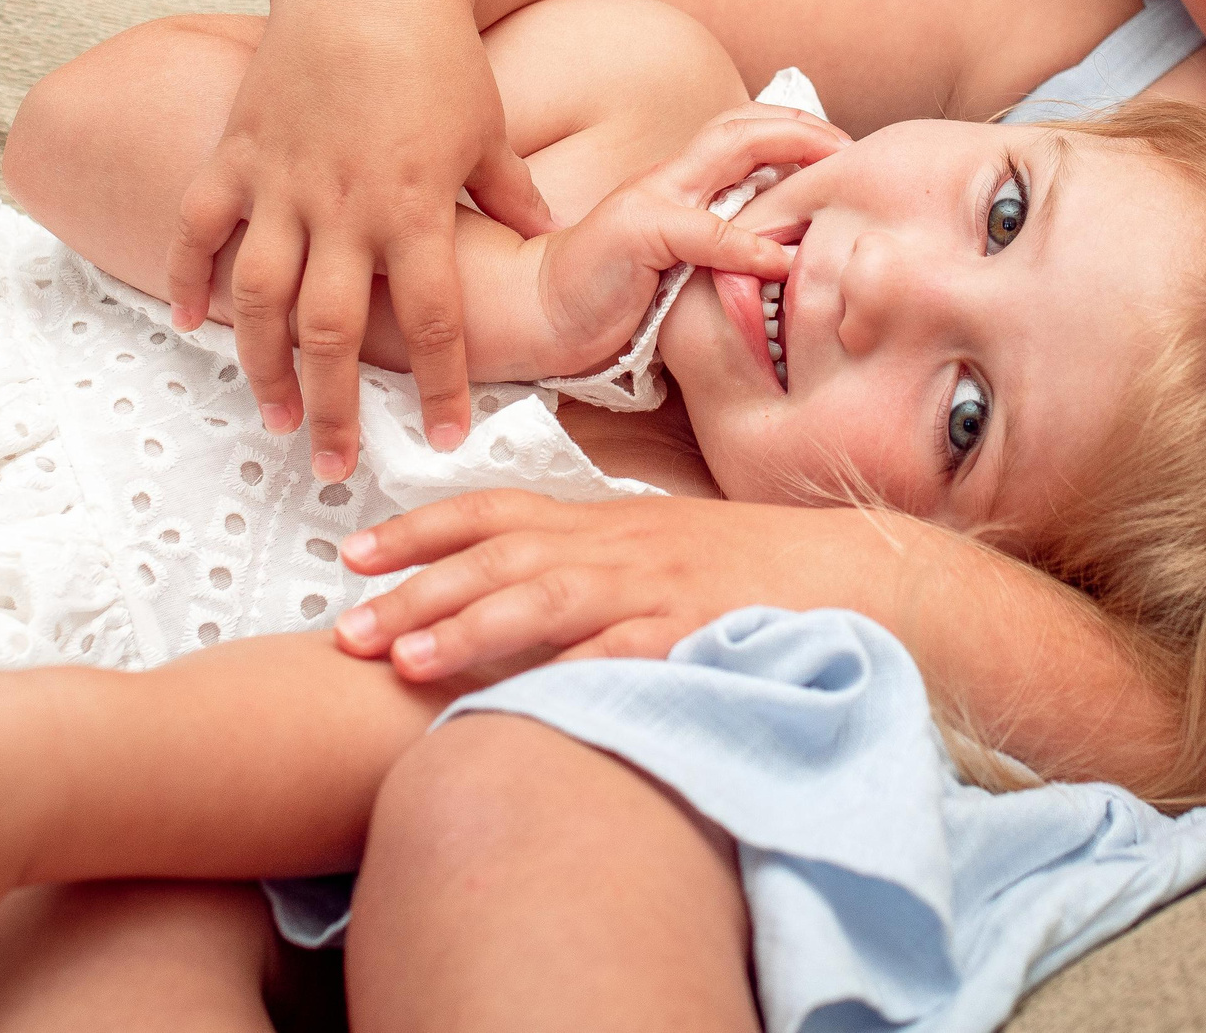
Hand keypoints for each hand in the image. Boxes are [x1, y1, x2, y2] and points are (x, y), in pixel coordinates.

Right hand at [170, 0, 552, 481]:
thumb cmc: (440, 51)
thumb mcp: (488, 128)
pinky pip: (200, 226)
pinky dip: (188, 277)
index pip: (435, 318)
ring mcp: (281, 178)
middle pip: (333, 329)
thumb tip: (545, 236)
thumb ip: (509, 193)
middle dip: (335, 406)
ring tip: (273, 416)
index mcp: (414, 204)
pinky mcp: (238, 149)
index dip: (442, 384)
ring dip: (261, 365)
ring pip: (257, 295)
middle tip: (333, 467)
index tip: (444, 439)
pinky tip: (190, 325)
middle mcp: (342, 203)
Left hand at [329, 490, 898, 681]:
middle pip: (500, 557)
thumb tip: (507, 589)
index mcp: (605, 523)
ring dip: (474, 626)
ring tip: (407, 660)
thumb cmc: (753, 570)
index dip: (419, 531)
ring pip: (552, 597)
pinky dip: (582, 669)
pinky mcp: (703, 631)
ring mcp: (661, 586)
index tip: (355, 553)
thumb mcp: (656, 551)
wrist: (860, 571)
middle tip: (345, 630)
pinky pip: (634, 650)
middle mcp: (621, 545)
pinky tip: (535, 694)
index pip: (495, 511)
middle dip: (416, 591)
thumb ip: (586, 565)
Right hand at [530, 107, 845, 377]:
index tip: (842, 153)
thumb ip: (717, 247)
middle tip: (852, 149)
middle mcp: (668, 179)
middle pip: (742, 124)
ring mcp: (651, 200)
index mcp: (679, 183)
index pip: (742, 130)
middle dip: (803, 126)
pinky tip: (783, 258)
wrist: (538, 312)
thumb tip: (780, 254)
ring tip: (834, 167)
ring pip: (727, 151)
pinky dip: (747, 244)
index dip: (794, 129)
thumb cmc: (610, 295)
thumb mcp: (676, 265)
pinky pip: (703, 232)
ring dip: (789, 151)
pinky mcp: (637, 234)